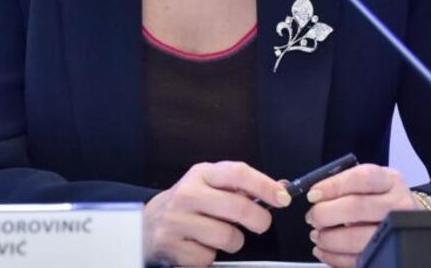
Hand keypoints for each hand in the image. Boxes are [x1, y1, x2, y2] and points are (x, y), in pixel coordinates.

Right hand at [143, 161, 291, 266]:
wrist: (147, 223)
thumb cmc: (189, 203)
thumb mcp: (210, 185)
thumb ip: (242, 186)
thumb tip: (282, 188)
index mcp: (201, 174)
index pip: (238, 173)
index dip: (264, 185)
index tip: (283, 198)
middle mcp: (187, 194)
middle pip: (237, 207)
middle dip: (259, 219)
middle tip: (261, 224)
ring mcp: (178, 221)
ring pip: (227, 237)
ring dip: (233, 241)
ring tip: (220, 235)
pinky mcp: (173, 246)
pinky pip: (209, 257)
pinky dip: (211, 256)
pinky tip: (200, 245)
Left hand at [304, 163, 420, 267]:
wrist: (406, 217)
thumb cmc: (380, 197)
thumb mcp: (370, 182)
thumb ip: (344, 184)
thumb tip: (315, 196)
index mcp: (389, 181)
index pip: (361, 178)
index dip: (333, 186)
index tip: (313, 195)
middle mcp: (397, 205)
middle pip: (356, 208)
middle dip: (325, 214)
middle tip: (312, 217)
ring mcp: (395, 232)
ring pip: (356, 238)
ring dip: (328, 239)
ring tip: (317, 235)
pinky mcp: (388, 253)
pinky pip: (358, 260)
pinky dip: (334, 257)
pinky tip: (324, 250)